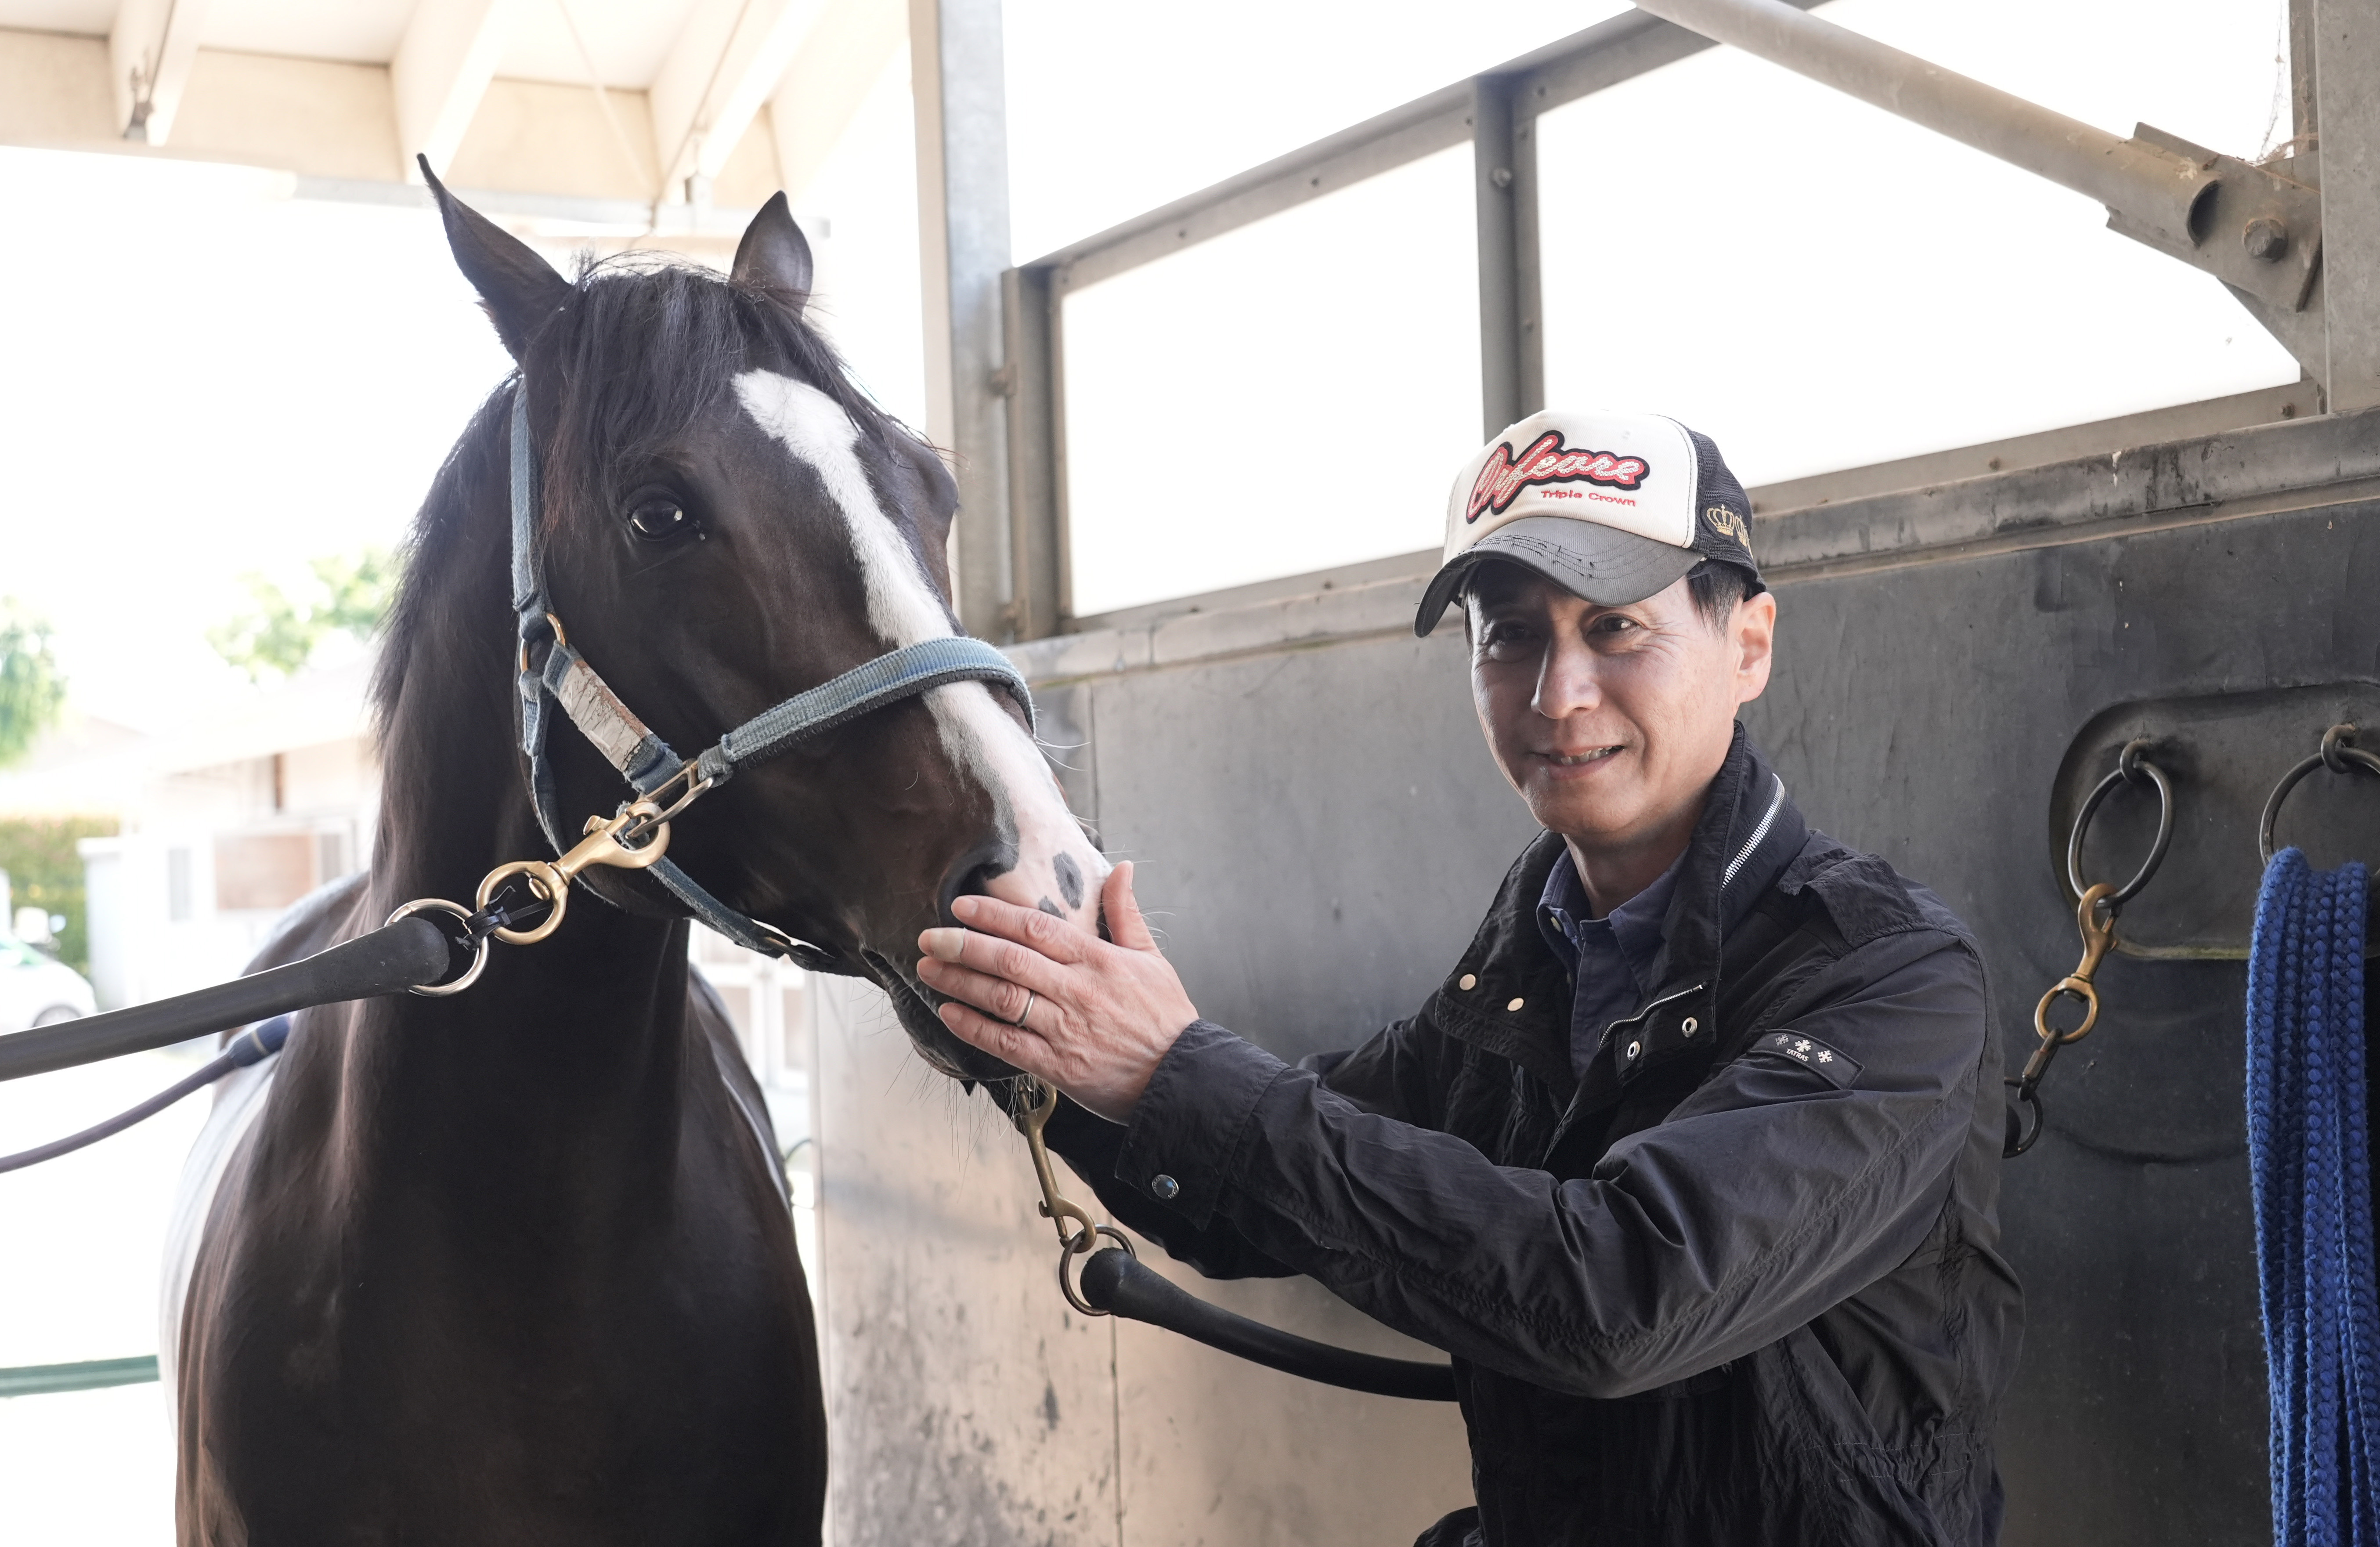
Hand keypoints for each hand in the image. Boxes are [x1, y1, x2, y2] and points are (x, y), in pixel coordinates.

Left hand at [916, 862, 1197, 1122]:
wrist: (1181, 1080)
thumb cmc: (1166, 1018)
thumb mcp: (1152, 959)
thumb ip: (1126, 914)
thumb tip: (1122, 869)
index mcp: (1098, 960)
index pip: (1037, 928)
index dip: (996, 915)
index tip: (962, 906)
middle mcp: (1077, 990)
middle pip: (1010, 960)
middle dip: (964, 946)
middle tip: (930, 938)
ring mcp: (1065, 1029)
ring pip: (1002, 999)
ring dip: (960, 983)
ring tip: (929, 970)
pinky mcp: (1057, 1065)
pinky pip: (1006, 1043)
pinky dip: (974, 1027)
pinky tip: (950, 1013)